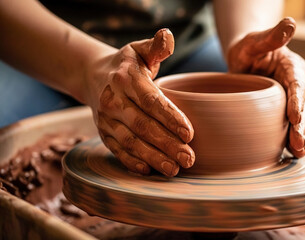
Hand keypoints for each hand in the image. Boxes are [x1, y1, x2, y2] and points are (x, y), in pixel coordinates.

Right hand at [84, 29, 194, 176]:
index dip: (170, 117)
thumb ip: (156, 46)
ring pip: (131, 142)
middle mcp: (113, 101)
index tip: (189, 133)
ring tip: (174, 170)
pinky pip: (117, 150)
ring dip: (153, 157)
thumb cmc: (127, 65)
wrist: (93, 77)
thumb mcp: (140, 51)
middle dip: (167, 144)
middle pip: (143, 126)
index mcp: (126, 79)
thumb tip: (168, 37)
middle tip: (189, 158)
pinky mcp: (103, 134)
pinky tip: (148, 172)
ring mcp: (106, 120)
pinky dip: (131, 162)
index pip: (151, 101)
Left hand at [227, 18, 304, 157]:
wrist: (243, 60)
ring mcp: (288, 100)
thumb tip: (291, 22)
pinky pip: (286, 125)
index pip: (297, 84)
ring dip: (298, 136)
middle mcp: (294, 85)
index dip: (297, 100)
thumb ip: (272, 35)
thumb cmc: (249, 48)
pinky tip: (290, 154)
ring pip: (297, 119)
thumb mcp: (256, 40)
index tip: (295, 116)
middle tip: (298, 142)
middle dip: (301, 125)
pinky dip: (288, 139)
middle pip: (301, 106)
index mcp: (291, 67)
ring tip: (298, 152)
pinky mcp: (279, 111)